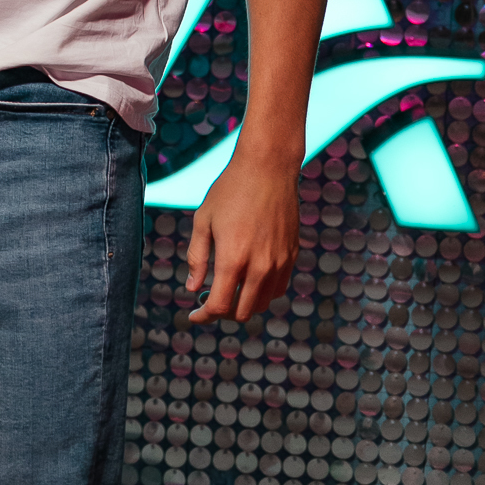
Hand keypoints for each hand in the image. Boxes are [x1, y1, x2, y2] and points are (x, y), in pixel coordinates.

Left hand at [185, 153, 299, 324]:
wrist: (268, 168)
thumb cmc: (230, 191)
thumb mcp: (204, 220)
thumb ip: (197, 257)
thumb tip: (192, 288)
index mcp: (233, 259)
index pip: (219, 306)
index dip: (204, 316)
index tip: (193, 316)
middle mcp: (259, 267)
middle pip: (242, 312)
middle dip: (223, 313)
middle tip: (209, 300)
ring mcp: (279, 263)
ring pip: (262, 304)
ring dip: (244, 304)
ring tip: (228, 290)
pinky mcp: (292, 255)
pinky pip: (278, 288)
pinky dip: (262, 293)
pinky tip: (249, 280)